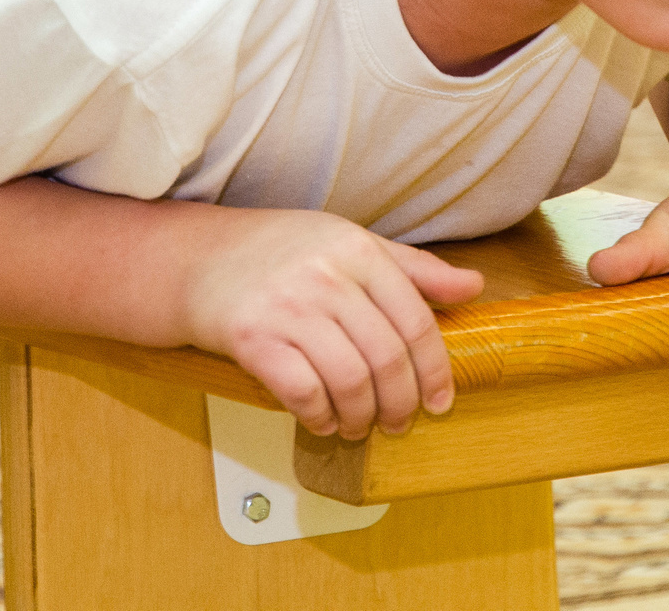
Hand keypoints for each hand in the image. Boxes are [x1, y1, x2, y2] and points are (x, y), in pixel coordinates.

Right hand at [181, 208, 484, 438]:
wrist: (195, 258)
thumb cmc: (278, 253)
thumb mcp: (350, 243)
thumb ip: (413, 268)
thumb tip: (474, 285)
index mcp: (357, 250)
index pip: (416, 320)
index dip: (435, 369)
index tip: (441, 400)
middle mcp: (325, 276)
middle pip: (387, 357)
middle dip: (401, 403)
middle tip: (400, 422)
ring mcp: (287, 306)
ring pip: (349, 380)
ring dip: (361, 416)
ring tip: (359, 425)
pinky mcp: (252, 337)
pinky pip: (302, 391)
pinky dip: (319, 416)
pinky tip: (322, 420)